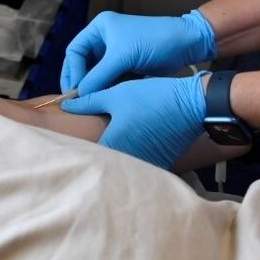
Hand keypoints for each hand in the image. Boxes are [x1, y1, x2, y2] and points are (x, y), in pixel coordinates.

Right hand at [61, 10, 216, 94]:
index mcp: (100, 28)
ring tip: (86, 103)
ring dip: (90, 86)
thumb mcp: (123, 56)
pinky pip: (107, 79)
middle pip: (81, 62)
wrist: (187, 43)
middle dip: (78, 80)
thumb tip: (80, 94)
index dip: (72, 71)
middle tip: (75, 100)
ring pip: (94, 72)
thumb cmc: (155, 40)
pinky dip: (103, 89)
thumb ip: (99, 75)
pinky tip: (100, 100)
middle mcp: (104, 38)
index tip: (74, 90)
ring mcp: (115, 52)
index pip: (75, 50)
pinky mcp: (126, 65)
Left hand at [62, 73, 206, 168]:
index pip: (86, 154)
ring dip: (116, 158)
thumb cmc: (151, 97)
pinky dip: (133, 157)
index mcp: (113, 145)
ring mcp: (146, 164)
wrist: (192, 105)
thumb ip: (88, 102)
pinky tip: (133, 144)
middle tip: (86, 145)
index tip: (69, 144)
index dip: (78, 148)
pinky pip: (140, 163)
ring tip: (109, 146)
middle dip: (96, 154)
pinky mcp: (160, 163)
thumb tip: (66, 104)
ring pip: (123, 164)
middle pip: (105, 162)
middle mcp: (128, 160)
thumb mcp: (115, 95)